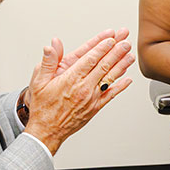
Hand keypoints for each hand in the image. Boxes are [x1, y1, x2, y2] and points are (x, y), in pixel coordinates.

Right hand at [23, 32, 134, 154]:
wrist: (47, 131)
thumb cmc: (43, 107)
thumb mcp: (39, 81)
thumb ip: (48, 62)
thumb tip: (51, 46)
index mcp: (71, 79)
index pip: (91, 58)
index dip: (102, 47)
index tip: (111, 38)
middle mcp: (84, 88)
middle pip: (104, 66)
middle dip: (116, 52)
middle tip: (125, 42)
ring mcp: (91, 98)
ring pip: (110, 78)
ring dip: (121, 66)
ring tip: (130, 55)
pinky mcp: (95, 108)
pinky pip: (111, 95)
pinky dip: (120, 86)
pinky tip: (127, 79)